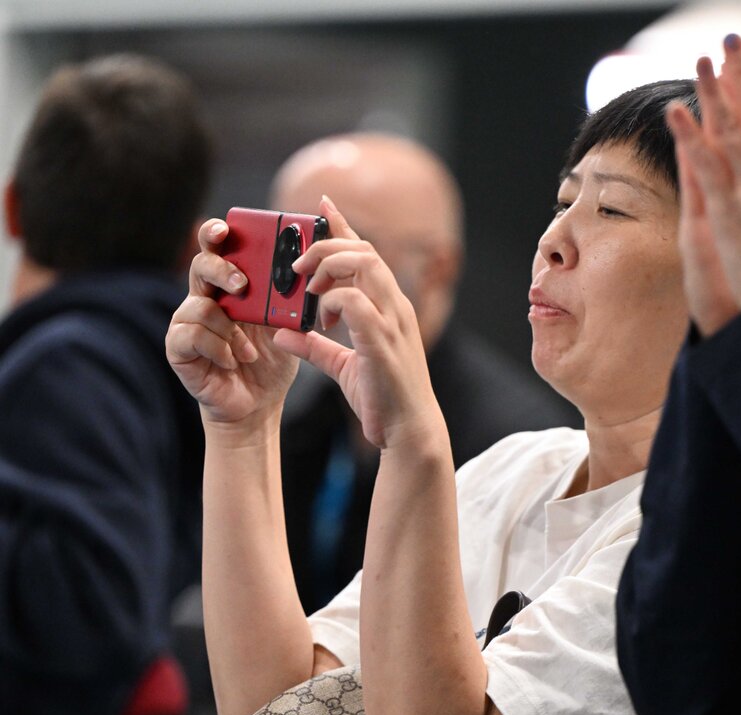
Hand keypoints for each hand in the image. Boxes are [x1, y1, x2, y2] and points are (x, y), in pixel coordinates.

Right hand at [166, 219, 298, 426]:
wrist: (259, 402)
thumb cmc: (272, 357)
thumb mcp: (288, 323)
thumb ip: (291, 296)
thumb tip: (307, 268)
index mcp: (231, 285)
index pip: (218, 248)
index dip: (216, 234)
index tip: (225, 230)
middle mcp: (205, 297)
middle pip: (201, 266)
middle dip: (221, 270)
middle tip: (242, 285)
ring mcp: (188, 321)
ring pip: (200, 305)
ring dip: (230, 330)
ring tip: (248, 351)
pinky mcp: (178, 346)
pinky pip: (192, 335)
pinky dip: (218, 348)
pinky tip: (232, 361)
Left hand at [274, 197, 443, 450]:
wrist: (406, 431)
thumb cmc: (382, 399)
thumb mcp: (341, 367)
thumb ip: (315, 347)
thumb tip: (282, 334)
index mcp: (388, 306)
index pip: (366, 253)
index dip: (343, 226)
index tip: (322, 205)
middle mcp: (394, 306)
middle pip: (363, 249)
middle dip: (326, 246)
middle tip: (298, 268)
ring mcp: (391, 320)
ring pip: (363, 264)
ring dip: (328, 267)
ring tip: (308, 289)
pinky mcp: (381, 339)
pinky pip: (354, 300)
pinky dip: (332, 302)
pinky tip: (322, 321)